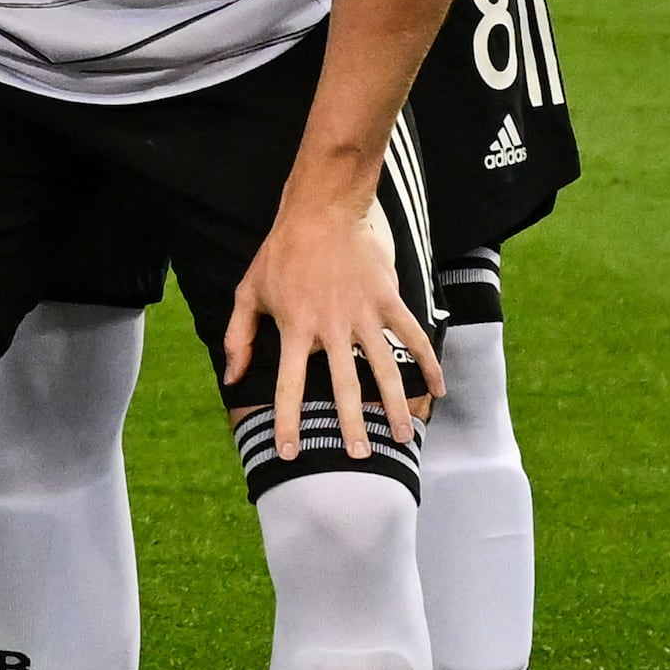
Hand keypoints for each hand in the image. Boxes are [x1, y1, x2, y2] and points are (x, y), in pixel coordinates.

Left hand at [222, 172, 435, 463]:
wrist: (322, 211)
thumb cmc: (281, 253)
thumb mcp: (248, 292)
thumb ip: (238, 337)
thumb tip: (231, 377)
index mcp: (294, 328)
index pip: (289, 386)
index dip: (288, 421)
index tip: (290, 453)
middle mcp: (331, 327)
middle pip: (344, 386)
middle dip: (351, 425)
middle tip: (360, 457)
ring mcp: (364, 314)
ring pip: (384, 368)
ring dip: (395, 404)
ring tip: (402, 435)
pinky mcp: (389, 299)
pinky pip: (414, 336)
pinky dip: (430, 363)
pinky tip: (439, 389)